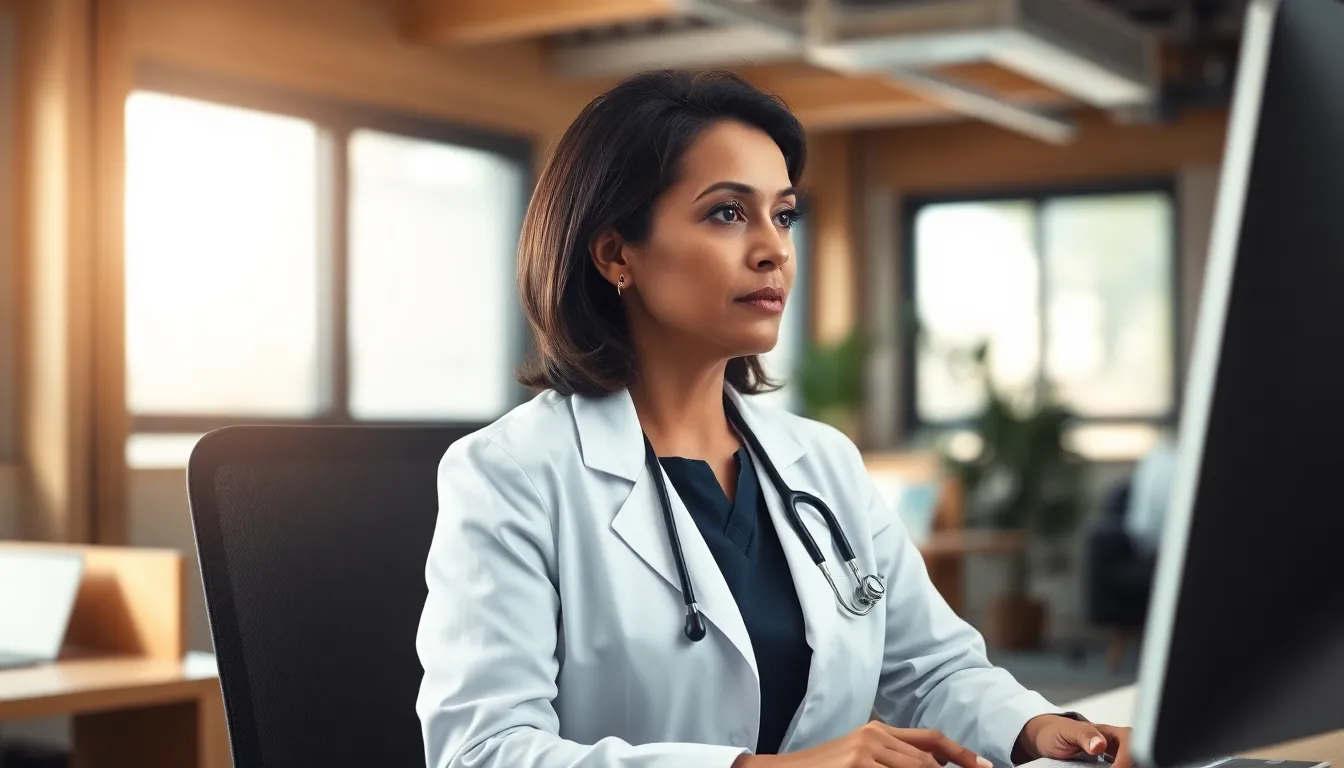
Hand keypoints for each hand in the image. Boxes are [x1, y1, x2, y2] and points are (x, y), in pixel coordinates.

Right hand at [734, 721, 995, 767]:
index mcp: (877, 730)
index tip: (983, 766)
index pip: (930, 740)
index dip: (960, 753)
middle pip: (928, 762)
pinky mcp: (856, 767)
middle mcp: (874, 736)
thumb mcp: (858, 758)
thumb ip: (891, 759)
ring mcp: (865, 753)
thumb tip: (931, 765)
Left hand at [1016, 714, 1133, 767]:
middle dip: (1131, 764)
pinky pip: (1120, 766)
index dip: (1127, 758)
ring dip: (1126, 766)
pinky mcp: (1108, 766)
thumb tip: (1099, 744)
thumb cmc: (1056, 731)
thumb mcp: (1066, 730)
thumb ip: (1083, 734)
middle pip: (1136, 755)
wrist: (1045, 739)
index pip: (1130, 743)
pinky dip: (1119, 767)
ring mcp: (1113, 757)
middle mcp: (1115, 745)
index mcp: (1108, 733)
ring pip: (1132, 762)